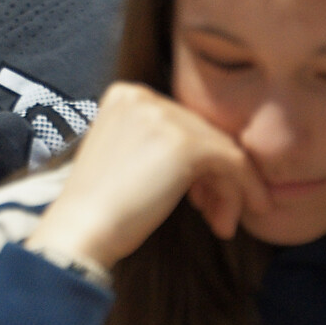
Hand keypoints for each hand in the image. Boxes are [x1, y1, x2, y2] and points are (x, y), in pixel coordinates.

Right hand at [27, 82, 271, 268]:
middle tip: (213, 214)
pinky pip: (234, 163)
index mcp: (126, 95)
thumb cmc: (100, 206)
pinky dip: (243, 192)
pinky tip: (228, 223)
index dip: (197, 162)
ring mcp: (164, 117)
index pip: (182, 122)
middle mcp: (144, 96)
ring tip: (219, 223)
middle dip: (215, 177)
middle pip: (203, 133)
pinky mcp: (186, 143)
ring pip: (222, 149)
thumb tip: (212, 157)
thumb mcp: (125, 155)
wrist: (81, 229)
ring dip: (228, 190)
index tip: (198, 197)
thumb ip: (157, 142)